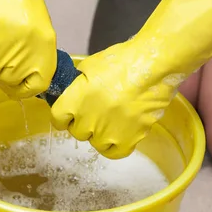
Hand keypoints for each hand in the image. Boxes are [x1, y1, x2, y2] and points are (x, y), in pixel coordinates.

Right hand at [0, 0, 55, 98]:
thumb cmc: (26, 4)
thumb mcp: (42, 35)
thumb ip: (35, 60)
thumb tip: (22, 81)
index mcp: (44, 57)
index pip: (32, 88)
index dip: (20, 89)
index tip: (13, 84)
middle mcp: (24, 58)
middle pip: (6, 79)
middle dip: (2, 67)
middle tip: (3, 46)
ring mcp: (1, 50)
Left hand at [52, 0, 211, 157]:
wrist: (154, 64)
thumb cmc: (124, 59)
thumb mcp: (91, 66)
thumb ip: (78, 83)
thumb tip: (71, 91)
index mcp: (76, 98)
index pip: (57, 118)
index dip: (63, 115)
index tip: (69, 113)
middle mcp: (89, 118)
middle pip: (77, 132)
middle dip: (84, 122)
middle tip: (97, 111)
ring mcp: (109, 131)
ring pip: (95, 143)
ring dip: (100, 134)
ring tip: (111, 120)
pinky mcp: (130, 138)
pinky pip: (115, 152)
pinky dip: (116, 145)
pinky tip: (120, 133)